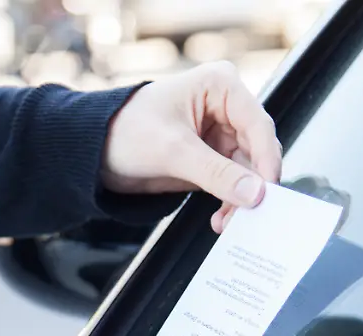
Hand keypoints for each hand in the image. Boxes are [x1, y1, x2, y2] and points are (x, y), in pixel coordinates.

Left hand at [101, 61, 281, 232]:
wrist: (94, 153)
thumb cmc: (125, 131)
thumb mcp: (173, 151)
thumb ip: (217, 173)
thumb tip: (255, 193)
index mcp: (220, 86)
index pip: (258, 124)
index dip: (266, 159)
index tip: (267, 190)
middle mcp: (226, 107)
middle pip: (258, 150)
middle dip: (253, 185)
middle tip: (249, 213)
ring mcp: (220, 134)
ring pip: (248, 172)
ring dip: (241, 199)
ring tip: (228, 222)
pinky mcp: (212, 159)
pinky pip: (233, 183)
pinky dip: (230, 202)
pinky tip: (220, 218)